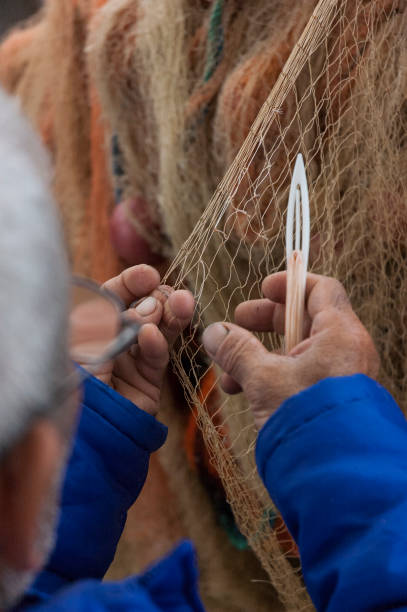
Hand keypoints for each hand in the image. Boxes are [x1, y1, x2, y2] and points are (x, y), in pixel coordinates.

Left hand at [84, 265, 193, 415]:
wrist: (78, 438)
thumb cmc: (69, 388)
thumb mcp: (82, 347)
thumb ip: (113, 324)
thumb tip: (148, 309)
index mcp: (89, 327)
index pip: (113, 296)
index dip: (131, 283)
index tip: (149, 275)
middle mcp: (112, 341)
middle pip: (140, 310)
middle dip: (155, 298)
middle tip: (164, 293)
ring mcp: (130, 361)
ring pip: (157, 329)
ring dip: (171, 314)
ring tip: (182, 301)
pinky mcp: (147, 382)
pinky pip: (156, 357)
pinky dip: (157, 344)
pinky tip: (152, 335)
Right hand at [202, 272, 379, 428]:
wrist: (337, 476)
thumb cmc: (305, 419)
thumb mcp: (263, 379)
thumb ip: (237, 351)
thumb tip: (213, 331)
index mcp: (339, 333)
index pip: (320, 289)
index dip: (289, 284)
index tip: (262, 288)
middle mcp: (346, 350)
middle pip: (304, 319)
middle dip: (264, 322)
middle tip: (236, 323)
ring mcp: (340, 375)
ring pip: (297, 351)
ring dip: (259, 355)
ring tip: (228, 371)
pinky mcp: (330, 399)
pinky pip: (300, 375)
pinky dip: (271, 376)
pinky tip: (241, 391)